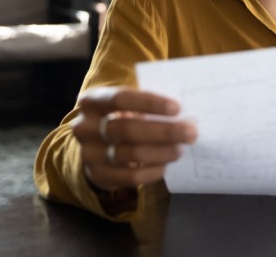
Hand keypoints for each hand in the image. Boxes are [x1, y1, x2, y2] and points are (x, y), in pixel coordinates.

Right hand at [72, 87, 197, 192]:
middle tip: (191, 132)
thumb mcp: (128, 105)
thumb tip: (187, 107)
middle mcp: (85, 127)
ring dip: (161, 152)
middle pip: (127, 129)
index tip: (177, 108)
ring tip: (180, 149)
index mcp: (92, 101)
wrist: (97, 148)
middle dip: (163, 131)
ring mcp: (88, 153)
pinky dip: (152, 171)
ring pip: (130, 154)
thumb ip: (148, 104)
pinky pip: (129, 177)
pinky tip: (166, 166)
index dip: (150, 103)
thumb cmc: (122, 118)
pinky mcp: (97, 175)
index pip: (120, 98)